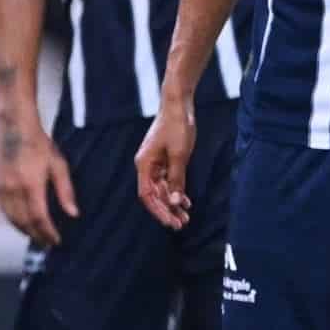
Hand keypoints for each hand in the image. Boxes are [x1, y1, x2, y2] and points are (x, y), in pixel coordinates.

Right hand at [0, 117, 79, 245]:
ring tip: (38, 238)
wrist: (14, 128)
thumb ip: (65, 191)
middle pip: (24, 222)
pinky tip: (23, 224)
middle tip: (48, 244)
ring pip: (12, 219)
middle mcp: (13, 189)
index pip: (39, 218)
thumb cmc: (40, 144)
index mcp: (31, 184)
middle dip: (37, 236)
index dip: (48, 232)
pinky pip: (5, 211)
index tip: (57, 241)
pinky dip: (14, 221)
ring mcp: (2, 188)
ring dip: (24, 231)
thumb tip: (73, 214)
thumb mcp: (59, 165)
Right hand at [139, 98, 197, 227]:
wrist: (178, 104)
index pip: (147, 196)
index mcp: (144, 165)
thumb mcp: (180, 155)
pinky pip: (167, 180)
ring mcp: (154, 162)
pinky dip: (176, 191)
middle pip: (154, 195)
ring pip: (161, 189)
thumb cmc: (178, 126)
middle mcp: (146, 165)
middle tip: (181, 225)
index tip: (171, 223)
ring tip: (186, 217)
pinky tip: (186, 202)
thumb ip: (176, 179)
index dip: (159, 211)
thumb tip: (174, 202)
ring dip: (173, 203)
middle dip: (167, 211)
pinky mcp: (163, 159)